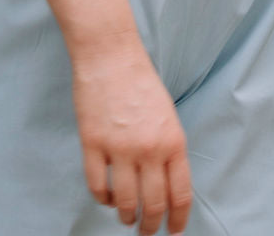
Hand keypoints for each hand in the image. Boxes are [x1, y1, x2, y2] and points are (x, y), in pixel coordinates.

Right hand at [72, 35, 191, 234]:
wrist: (111, 55)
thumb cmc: (140, 81)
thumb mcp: (168, 116)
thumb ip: (168, 150)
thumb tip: (165, 186)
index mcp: (173, 141)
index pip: (180, 195)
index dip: (177, 220)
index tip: (173, 232)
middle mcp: (150, 148)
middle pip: (153, 205)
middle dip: (150, 226)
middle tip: (145, 232)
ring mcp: (120, 147)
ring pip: (125, 203)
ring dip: (126, 217)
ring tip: (125, 218)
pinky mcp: (93, 143)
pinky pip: (98, 186)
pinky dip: (102, 199)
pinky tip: (106, 197)